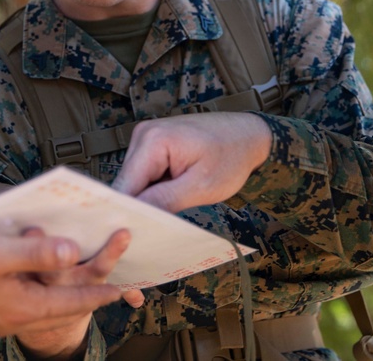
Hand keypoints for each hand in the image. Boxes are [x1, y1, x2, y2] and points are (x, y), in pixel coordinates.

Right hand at [16, 229, 133, 359]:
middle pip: (64, 310)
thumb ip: (37, 255)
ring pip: (45, 313)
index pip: (72, 302)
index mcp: (25, 307)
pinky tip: (37, 292)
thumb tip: (73, 252)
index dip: (97, 294)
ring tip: (82, 294)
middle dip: (90, 298)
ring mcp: (2, 322)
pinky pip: (26, 311)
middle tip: (115, 291)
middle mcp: (18, 320)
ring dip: (67, 301)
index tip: (119, 291)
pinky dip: (43, 302)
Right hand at [111, 112, 271, 212]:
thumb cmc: (232, 157)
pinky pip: (144, 173)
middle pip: (126, 184)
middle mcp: (143, 134)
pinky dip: (154, 188)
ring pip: (134, 181)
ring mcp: (147, 137)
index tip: (130, 239)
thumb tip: (132, 219)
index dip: (125, 214)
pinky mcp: (152, 144)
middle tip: (157, 228)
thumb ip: (163, 202)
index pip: (124, 187)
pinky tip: (172, 194)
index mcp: (153, 141)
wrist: (248, 134)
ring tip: (171, 206)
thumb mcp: (200, 187)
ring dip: (147, 198)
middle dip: (138, 207)